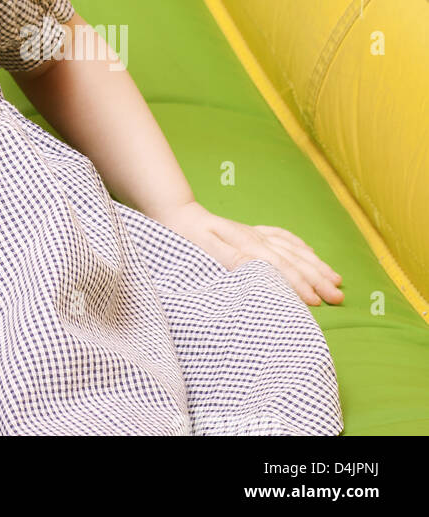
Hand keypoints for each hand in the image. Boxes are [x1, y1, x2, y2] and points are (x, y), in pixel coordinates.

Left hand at [152, 200, 342, 306]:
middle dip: (318, 278)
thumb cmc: (189, 238)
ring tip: (336, 279)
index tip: (317, 302)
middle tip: (338, 297)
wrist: (177, 215)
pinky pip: (282, 236)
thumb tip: (260, 269)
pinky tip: (309, 251)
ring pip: (293, 249)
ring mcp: (256, 233)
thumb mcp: (207, 250)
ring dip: (315, 264)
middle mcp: (256, 238)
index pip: (281, 268)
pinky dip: (298, 245)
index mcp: (247, 245)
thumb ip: (234, 259)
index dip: (300, 285)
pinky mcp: (251, 231)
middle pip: (294, 259)